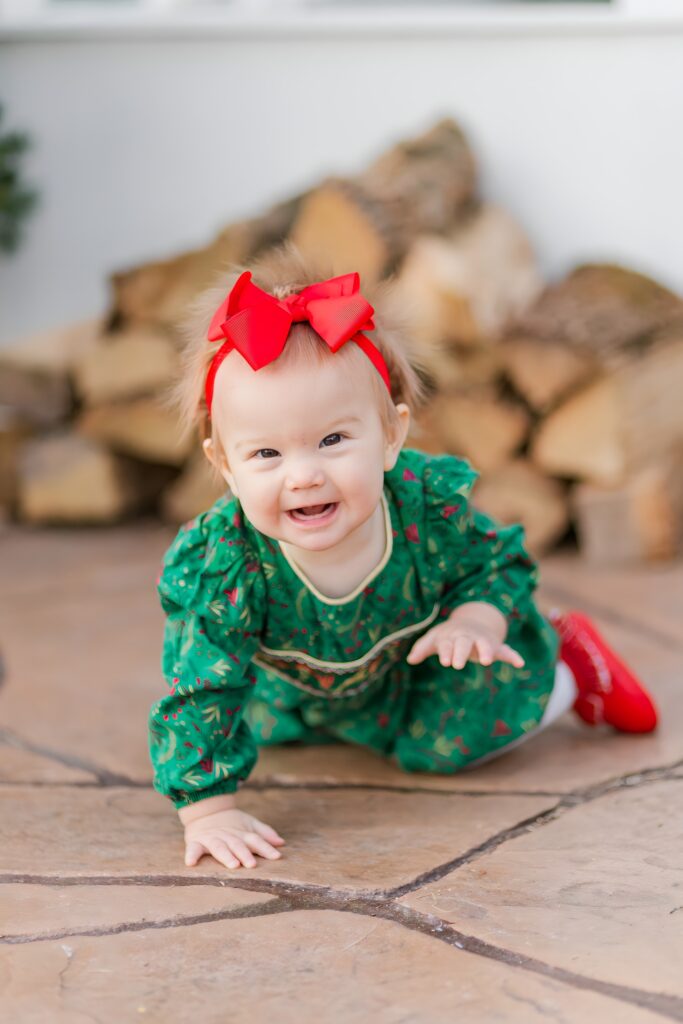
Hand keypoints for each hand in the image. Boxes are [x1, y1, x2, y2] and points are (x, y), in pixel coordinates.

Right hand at [184, 807, 285, 869]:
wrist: (206, 810)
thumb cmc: (232, 823)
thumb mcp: (249, 825)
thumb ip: (264, 834)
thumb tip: (282, 843)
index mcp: (242, 833)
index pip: (256, 840)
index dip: (266, 848)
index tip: (276, 857)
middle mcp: (228, 836)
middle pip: (237, 845)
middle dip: (245, 854)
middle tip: (252, 864)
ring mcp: (212, 838)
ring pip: (219, 847)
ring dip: (225, 856)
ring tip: (233, 864)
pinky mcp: (196, 842)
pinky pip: (193, 849)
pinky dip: (192, 855)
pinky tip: (191, 863)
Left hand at [406, 620, 524, 669]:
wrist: (470, 621)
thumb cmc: (448, 635)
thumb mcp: (434, 639)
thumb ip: (422, 648)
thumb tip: (410, 659)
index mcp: (451, 636)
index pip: (447, 644)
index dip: (446, 652)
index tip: (445, 662)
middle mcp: (467, 637)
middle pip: (464, 643)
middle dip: (461, 652)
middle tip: (456, 665)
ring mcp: (481, 641)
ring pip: (485, 644)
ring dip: (486, 651)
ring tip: (487, 660)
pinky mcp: (494, 646)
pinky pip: (505, 650)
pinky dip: (513, 656)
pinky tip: (520, 663)